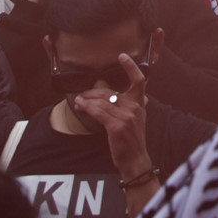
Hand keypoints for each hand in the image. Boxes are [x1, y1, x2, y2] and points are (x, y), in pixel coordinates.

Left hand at [71, 54, 152, 176]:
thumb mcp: (136, 120)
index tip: (122, 56)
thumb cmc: (132, 141)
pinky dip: (87, 107)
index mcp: (139, 104)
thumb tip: (116, 95)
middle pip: (110, 92)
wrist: (135, 160)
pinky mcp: (116, 126)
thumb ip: (129, 106)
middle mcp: (135, 107)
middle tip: (83, 94)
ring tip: (78, 100)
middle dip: (93, 92)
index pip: (139, 80)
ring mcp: (126, 117)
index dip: (131, 67)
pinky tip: (80, 105)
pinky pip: (99, 112)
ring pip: (102, 101)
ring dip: (87, 100)